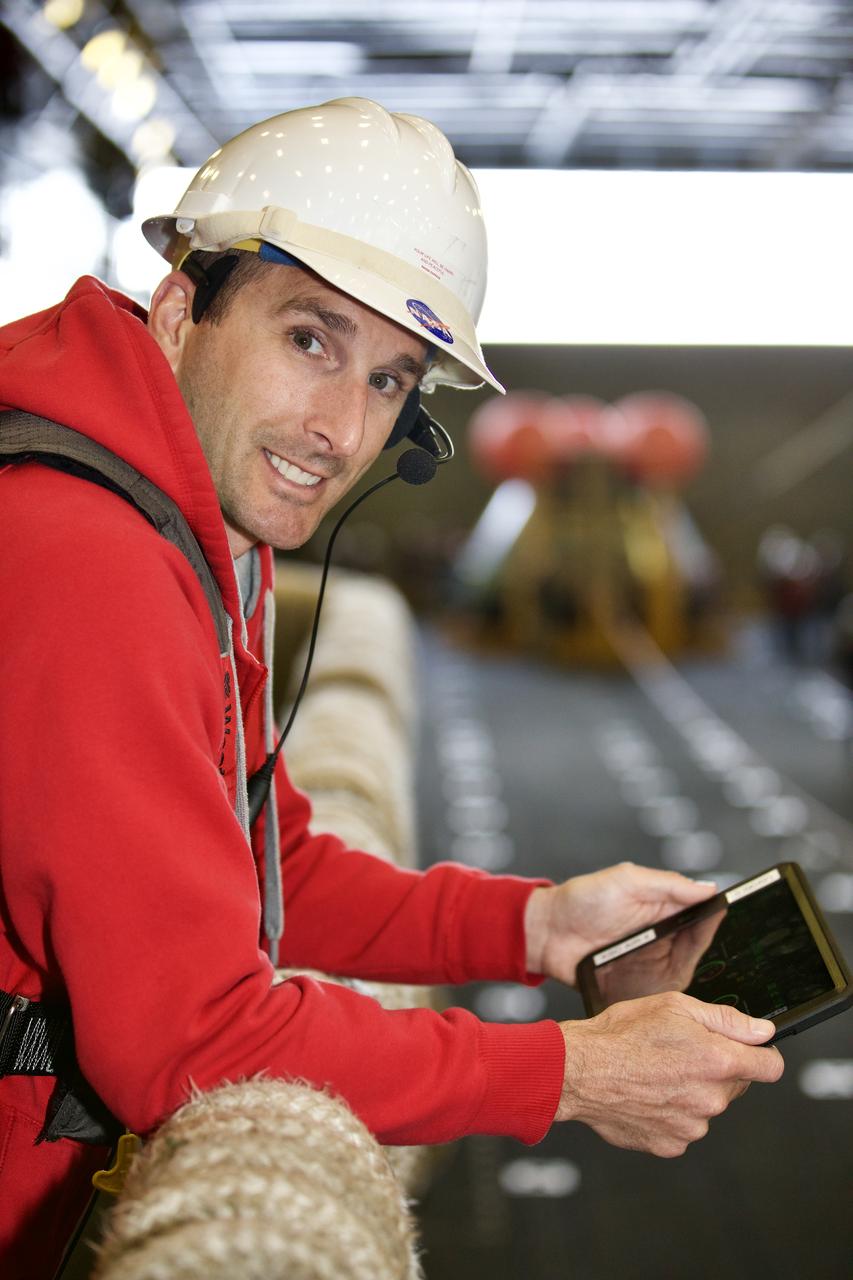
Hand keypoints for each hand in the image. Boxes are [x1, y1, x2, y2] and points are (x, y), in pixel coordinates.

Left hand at [524, 862, 717, 985]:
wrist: (548, 934)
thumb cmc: (581, 900)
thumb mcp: (626, 880)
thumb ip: (668, 883)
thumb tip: (709, 888)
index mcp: (664, 907)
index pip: (702, 913)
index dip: (717, 916)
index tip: (733, 917)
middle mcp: (664, 936)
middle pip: (700, 945)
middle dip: (712, 948)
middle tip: (722, 951)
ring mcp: (653, 961)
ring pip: (688, 969)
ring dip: (694, 970)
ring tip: (699, 968)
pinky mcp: (641, 985)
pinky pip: (667, 991)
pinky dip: (676, 994)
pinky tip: (683, 994)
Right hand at [556, 991, 783, 1155]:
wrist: (579, 1070)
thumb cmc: (621, 1034)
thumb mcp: (675, 1006)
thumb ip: (727, 1019)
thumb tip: (762, 1031)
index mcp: (718, 1061)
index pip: (771, 1067)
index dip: (761, 1055)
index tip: (749, 1051)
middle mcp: (711, 1099)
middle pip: (736, 1085)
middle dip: (718, 1069)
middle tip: (681, 1052)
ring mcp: (692, 1126)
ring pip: (707, 1106)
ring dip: (692, 1092)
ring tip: (657, 1073)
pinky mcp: (671, 1144)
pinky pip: (684, 1126)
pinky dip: (671, 1113)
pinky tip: (648, 1094)